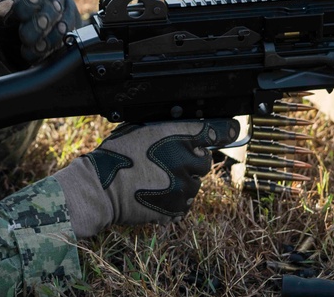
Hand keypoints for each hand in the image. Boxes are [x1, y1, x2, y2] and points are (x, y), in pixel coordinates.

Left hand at [0, 0, 80, 69]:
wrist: (18, 33)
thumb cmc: (10, 15)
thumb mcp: (1, 9)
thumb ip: (1, 7)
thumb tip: (6, 8)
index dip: (29, 0)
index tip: (20, 14)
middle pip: (53, 5)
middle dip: (40, 22)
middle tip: (26, 36)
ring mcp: (66, 7)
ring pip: (64, 21)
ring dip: (49, 37)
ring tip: (33, 48)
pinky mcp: (73, 24)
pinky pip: (70, 35)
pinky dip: (55, 45)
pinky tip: (43, 51)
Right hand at [53, 118, 239, 237]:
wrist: (100, 188)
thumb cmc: (116, 154)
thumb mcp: (141, 127)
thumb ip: (168, 126)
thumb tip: (192, 126)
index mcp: (175, 136)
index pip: (213, 130)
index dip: (225, 129)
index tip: (233, 129)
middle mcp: (184, 161)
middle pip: (204, 161)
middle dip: (190, 160)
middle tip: (166, 160)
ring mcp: (182, 187)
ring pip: (194, 184)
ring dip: (182, 181)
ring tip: (156, 179)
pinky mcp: (176, 208)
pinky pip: (184, 203)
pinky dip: (175, 200)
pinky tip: (156, 193)